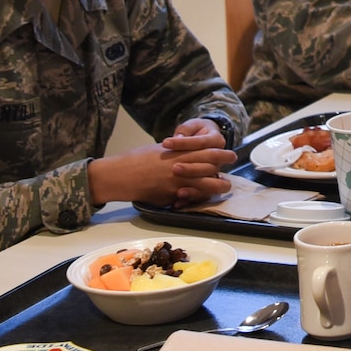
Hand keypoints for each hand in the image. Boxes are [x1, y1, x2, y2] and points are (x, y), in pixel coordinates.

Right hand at [88, 119, 236, 206]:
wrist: (120, 175)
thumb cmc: (136, 159)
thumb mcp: (160, 151)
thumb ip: (178, 154)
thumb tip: (190, 156)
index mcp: (180, 153)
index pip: (210, 151)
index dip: (223, 154)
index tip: (231, 155)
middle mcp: (182, 167)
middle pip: (213, 169)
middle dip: (224, 169)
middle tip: (227, 181)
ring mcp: (178, 183)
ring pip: (207, 186)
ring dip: (215, 187)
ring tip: (218, 186)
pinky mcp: (171, 196)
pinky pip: (190, 199)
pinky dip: (194, 199)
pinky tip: (193, 197)